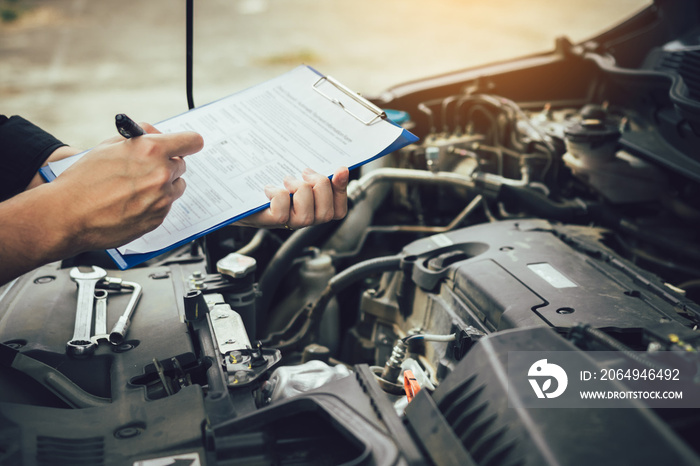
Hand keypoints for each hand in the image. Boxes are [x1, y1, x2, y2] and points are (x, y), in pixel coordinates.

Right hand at [0, 123, 203, 284]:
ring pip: (176, 186)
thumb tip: (154, 133)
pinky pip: (165, 206)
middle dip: (167, 164)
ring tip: (136, 187)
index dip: (188, 142)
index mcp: (151, 150)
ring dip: (163, 185)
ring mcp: (162, 199)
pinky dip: (154, 203)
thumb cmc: (82, 181)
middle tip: (147, 167)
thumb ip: (138, 138)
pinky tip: (131, 203)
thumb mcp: (108, 146)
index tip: (188, 144)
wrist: (68, 216)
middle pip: (181, 165)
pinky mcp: (158, 219)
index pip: (191, 141)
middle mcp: (161, 174)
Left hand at [236, 166, 349, 228]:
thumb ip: (314, 173)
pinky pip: (282, 213)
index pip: (339, 209)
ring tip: (286, 180)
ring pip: (306, 216)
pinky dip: (278, 195)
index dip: (342, 191)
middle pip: (327, 213)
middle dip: (320, 187)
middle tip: (304, 173)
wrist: (231, 190)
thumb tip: (342, 168)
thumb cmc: (262, 181)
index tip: (339, 170)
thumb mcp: (292, 173)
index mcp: (312, 207)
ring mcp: (285, 223)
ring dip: (299, 191)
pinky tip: (269, 188)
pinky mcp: (268, 221)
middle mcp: (301, 218)